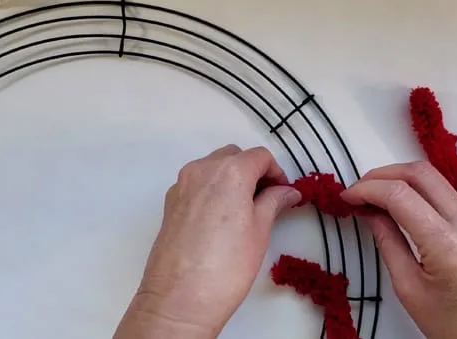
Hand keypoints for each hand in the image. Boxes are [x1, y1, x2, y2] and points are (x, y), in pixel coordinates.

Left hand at [114, 145, 300, 338]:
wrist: (179, 299)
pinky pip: (196, 184)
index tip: (284, 193)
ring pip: (213, 167)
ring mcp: (182, 185)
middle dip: (253, 172)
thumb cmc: (225, 267)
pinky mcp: (170, 202)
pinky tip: (220, 219)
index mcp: (230, 171)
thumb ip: (274, 202)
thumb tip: (286, 192)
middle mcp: (202, 170)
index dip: (276, 172)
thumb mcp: (260, 231)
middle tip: (267, 200)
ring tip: (244, 211)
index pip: (260, 156)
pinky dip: (212, 190)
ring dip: (231, 178)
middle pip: (234, 156)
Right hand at [342, 162, 456, 338]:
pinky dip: (415, 188)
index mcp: (449, 247)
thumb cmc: (449, 324)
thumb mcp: (407, 286)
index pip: (401, 196)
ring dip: (398, 177)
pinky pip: (443, 191)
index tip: (346, 196)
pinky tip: (395, 202)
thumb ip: (387, 241)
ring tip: (372, 194)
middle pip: (421, 174)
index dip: (368, 189)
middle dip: (382, 174)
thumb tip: (367, 209)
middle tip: (357, 190)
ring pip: (433, 177)